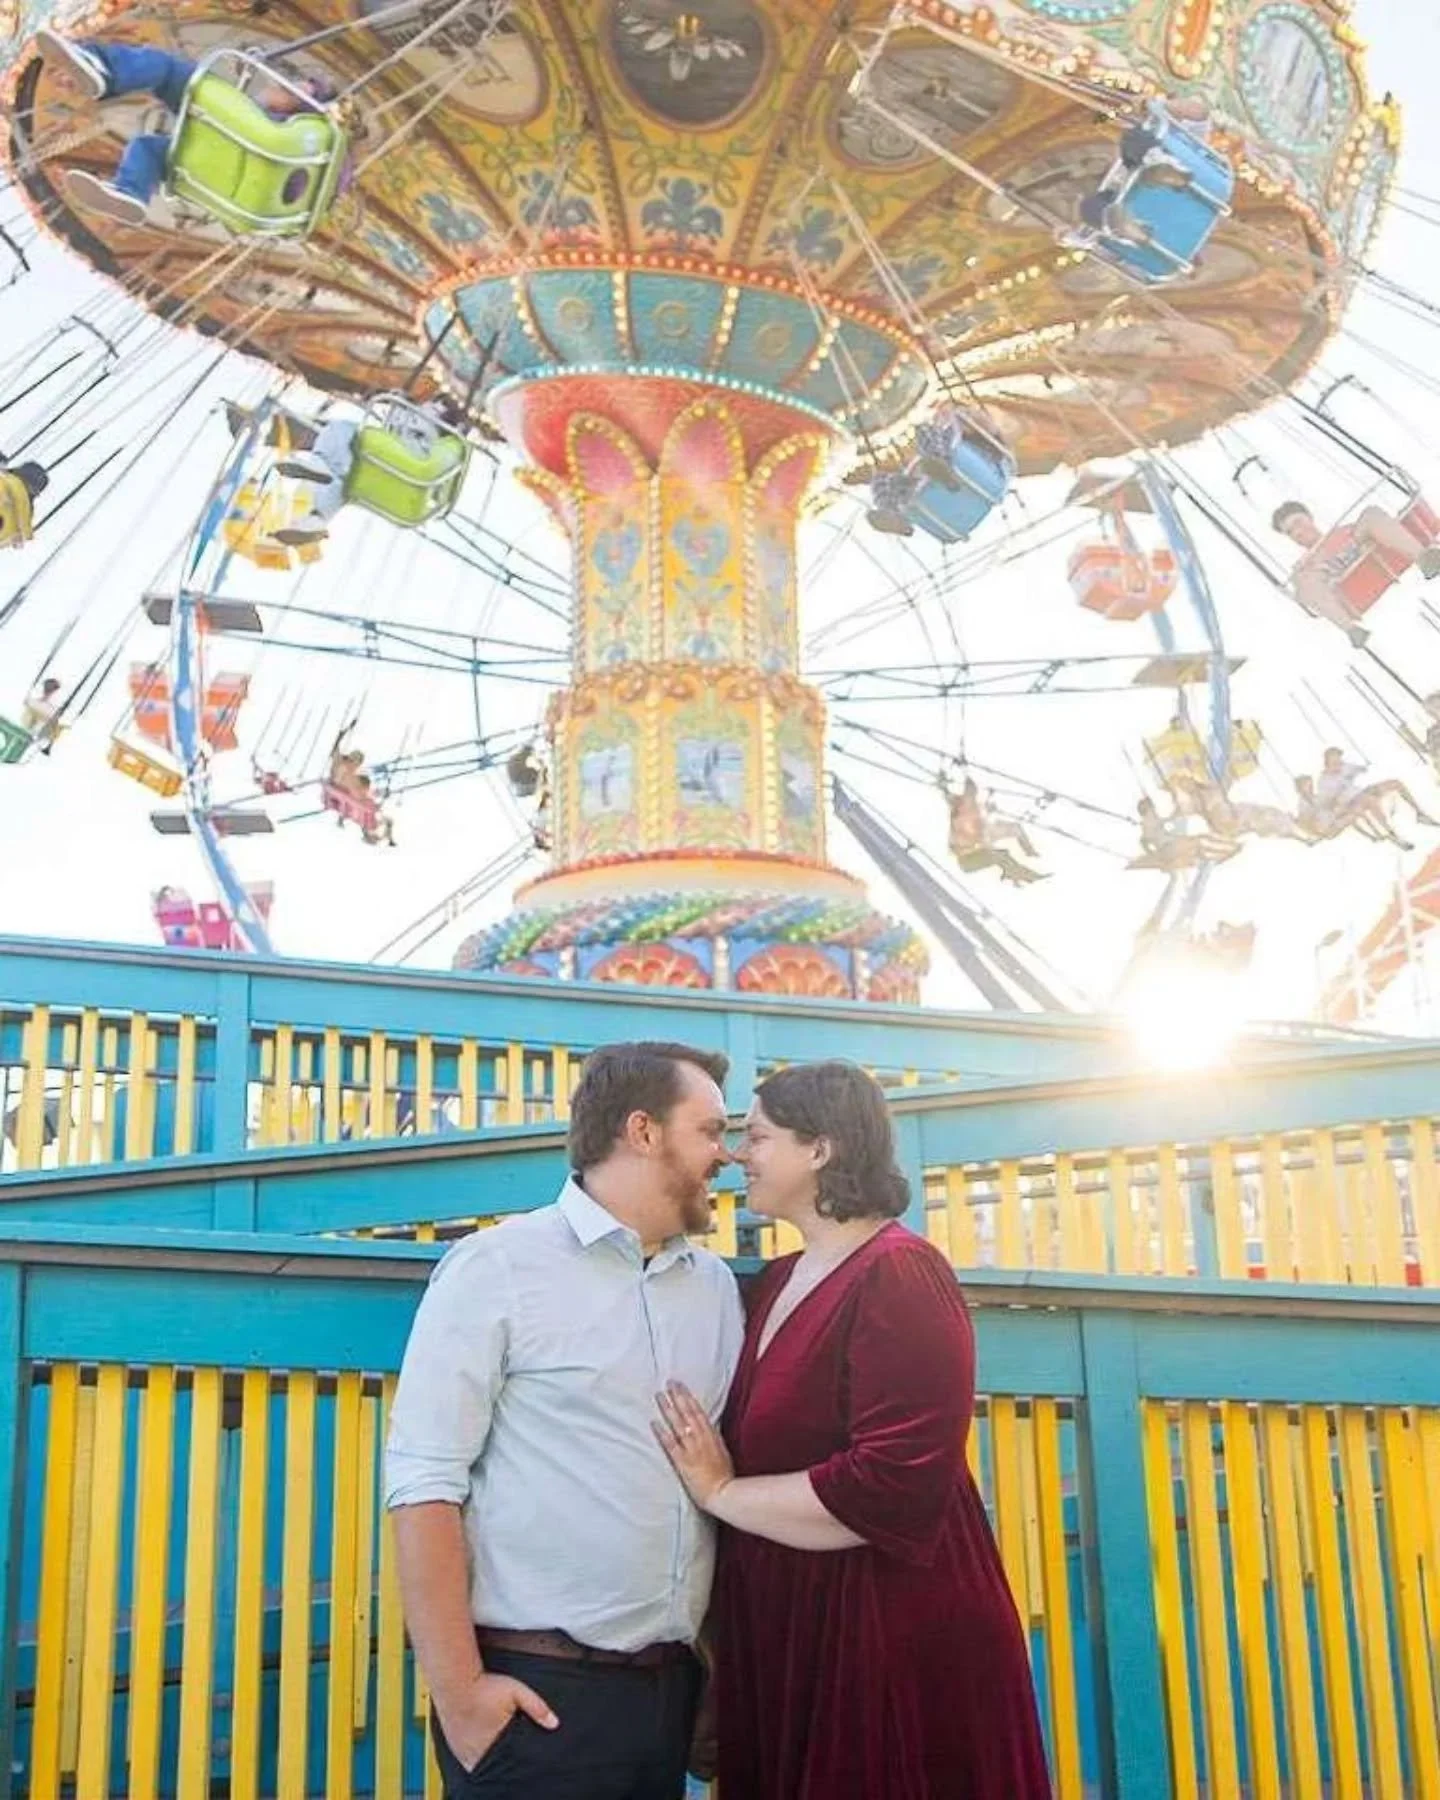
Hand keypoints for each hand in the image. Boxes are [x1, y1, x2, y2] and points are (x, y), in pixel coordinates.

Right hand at [436, 1670, 558, 1773]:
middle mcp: (476, 1751)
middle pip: (494, 1765)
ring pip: (479, 1763)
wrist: (454, 1679)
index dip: (515, 1759)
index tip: (520, 1750)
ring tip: (495, 1742)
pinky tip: (480, 1745)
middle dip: (502, 1758)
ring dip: (487, 1757)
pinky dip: (474, 1755)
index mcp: (493, 1743)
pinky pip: (466, 1759)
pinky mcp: (453, 1745)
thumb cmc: (485, 1686)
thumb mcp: (516, 1692)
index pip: (508, 1762)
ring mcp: (462, 1750)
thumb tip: (554, 1724)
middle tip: (508, 1743)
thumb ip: (536, 1707)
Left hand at [652, 1380, 734, 1510]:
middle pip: (687, 1413)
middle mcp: (701, 1438)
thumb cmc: (725, 1476)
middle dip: (677, 1396)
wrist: (725, 1493)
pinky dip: (662, 1433)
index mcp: (711, 1435)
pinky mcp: (683, 1462)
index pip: (698, 1411)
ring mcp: (691, 1449)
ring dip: (668, 1409)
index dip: (688, 1397)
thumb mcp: (723, 1452)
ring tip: (659, 1396)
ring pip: (678, 1424)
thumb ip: (713, 1439)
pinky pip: (670, 1444)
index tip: (680, 1386)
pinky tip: (654, 1423)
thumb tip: (707, 1429)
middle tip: (668, 1383)